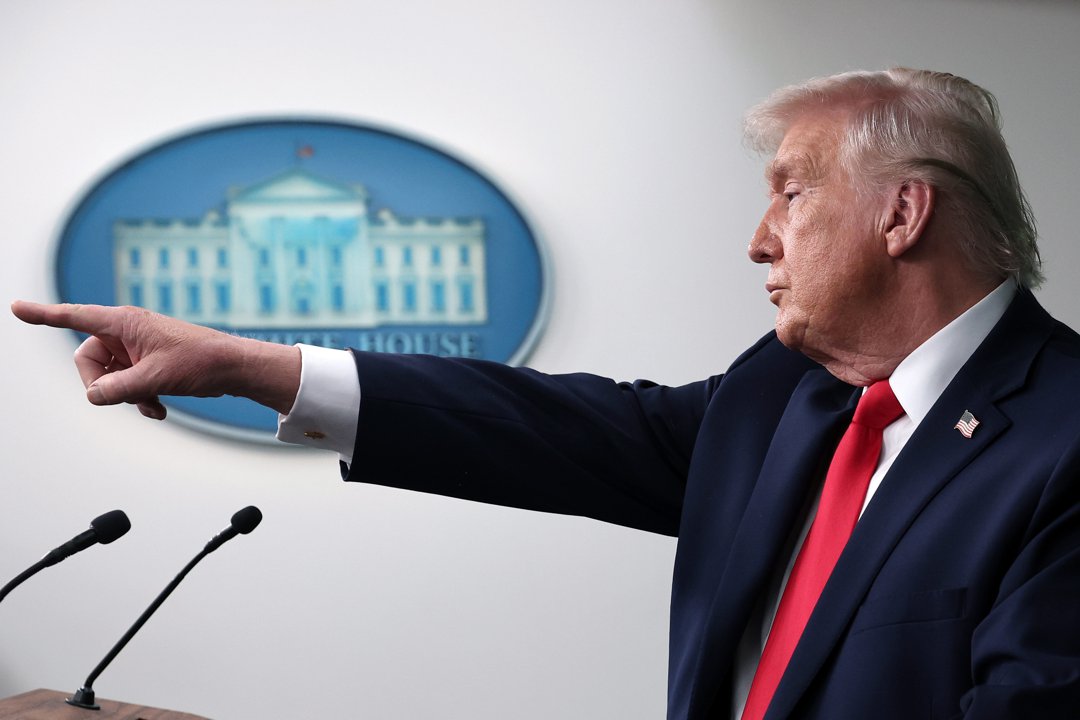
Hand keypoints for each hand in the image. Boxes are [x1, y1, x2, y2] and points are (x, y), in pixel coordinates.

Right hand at [11, 301, 300, 418]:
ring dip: (125, 395)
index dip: (44, 315)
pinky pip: (126, 383)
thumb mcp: (154, 378)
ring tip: (151, 404)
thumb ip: (118, 388)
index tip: (16, 308)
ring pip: (109, 376)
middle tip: (125, 396)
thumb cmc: (199, 362)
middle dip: (102, 383)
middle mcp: (127, 332)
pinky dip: (138, 397)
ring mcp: (137, 349)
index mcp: (124, 323)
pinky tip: (158, 409)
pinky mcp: (148, 363)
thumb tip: (92, 396)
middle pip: (88, 360)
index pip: (74, 317)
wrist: (233, 369)